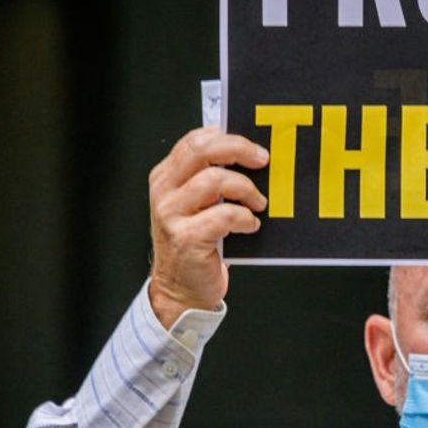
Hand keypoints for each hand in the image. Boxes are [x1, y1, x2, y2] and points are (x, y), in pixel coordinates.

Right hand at [147, 126, 268, 327]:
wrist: (181, 289)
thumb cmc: (196, 244)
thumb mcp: (196, 205)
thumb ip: (211, 179)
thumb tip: (251, 156)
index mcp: (165, 177)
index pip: (194, 141)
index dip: (228, 137)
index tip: (254, 147)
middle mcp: (164, 192)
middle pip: (202, 151)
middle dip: (239, 150)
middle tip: (263, 160)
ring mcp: (171, 215)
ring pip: (214, 180)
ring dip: (246, 189)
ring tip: (258, 203)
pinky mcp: (186, 238)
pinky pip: (225, 215)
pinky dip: (245, 218)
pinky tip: (251, 225)